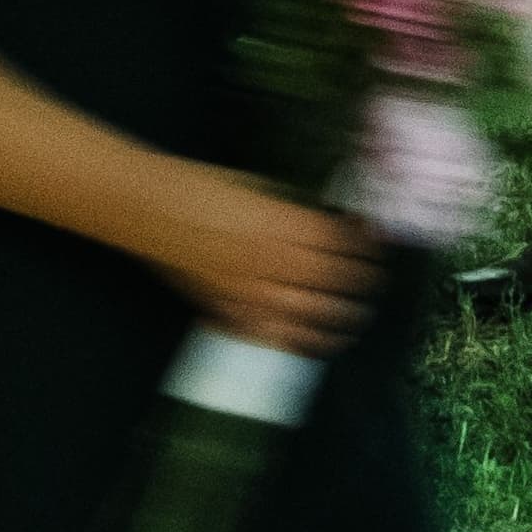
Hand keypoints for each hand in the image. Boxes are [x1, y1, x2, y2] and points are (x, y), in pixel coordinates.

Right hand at [132, 158, 373, 357]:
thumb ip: (296, 214)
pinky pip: (267, 333)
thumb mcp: (262, 189)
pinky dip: (293, 340)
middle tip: (375, 291)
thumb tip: (334, 228)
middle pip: (333, 282)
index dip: (367, 252)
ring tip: (354, 324)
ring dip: (337, 322)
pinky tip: (309, 343)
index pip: (344, 244)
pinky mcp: (224, 308)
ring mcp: (248, 288)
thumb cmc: (205, 188)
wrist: (151, 207)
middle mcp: (272, 258)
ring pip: (306, 315)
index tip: (379, 254)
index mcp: (285, 223)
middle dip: (361, 288)